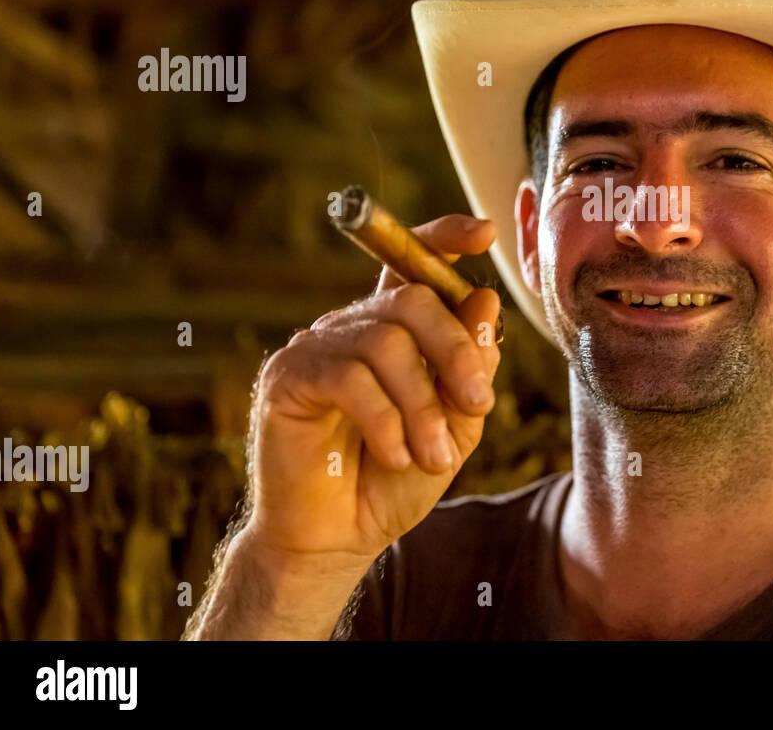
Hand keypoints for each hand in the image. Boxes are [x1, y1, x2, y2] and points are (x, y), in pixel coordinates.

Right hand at [245, 214, 500, 562]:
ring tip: (431, 456)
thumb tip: (484, 298)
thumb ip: (471, 368)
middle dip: (456, 350)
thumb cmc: (396, 480)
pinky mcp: (287, 378)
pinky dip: (384, 420)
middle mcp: (352, 327)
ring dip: (422, 404)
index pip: (414, 266)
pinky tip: (394, 455)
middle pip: (412, 299)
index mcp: (394, 331)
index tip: (483, 233)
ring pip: (386, 342)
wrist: (339, 539)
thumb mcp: (454, 427)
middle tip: (478, 404)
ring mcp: (316, 346)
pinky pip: (349, 378)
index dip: (445, 239)